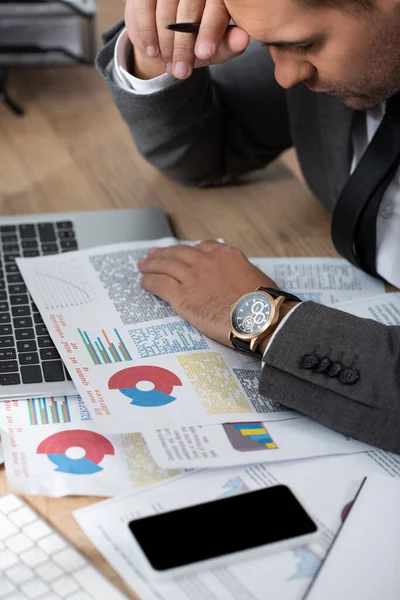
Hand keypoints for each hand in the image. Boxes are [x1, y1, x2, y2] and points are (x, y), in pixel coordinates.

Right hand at [124, 0, 249, 79]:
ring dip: (165, 42)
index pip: (215, 7)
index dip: (209, 30)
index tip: (203, 53)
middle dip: (183, 45)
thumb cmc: (197, 42)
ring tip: (169, 67)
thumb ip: (229, 45)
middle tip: (182, 71)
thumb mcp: (215, 48)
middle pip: (189, 8)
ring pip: (165, 9)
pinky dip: (146, 32)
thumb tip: (243, 39)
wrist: (164, 42)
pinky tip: (151, 52)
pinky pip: (144, 7)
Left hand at [138, 241, 297, 348]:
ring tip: (143, 266)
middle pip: (178, 252)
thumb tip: (237, 278)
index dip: (187, 250)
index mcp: (225, 254)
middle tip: (154, 254)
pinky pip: (159, 284)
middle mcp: (206, 261)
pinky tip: (144, 282)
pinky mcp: (182, 295)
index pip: (201, 247)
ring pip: (165, 265)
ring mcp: (192, 277)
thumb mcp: (255, 276)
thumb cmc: (262, 303)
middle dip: (164, 253)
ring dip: (151, 265)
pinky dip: (149, 282)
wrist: (258, 317)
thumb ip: (239, 272)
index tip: (181, 253)